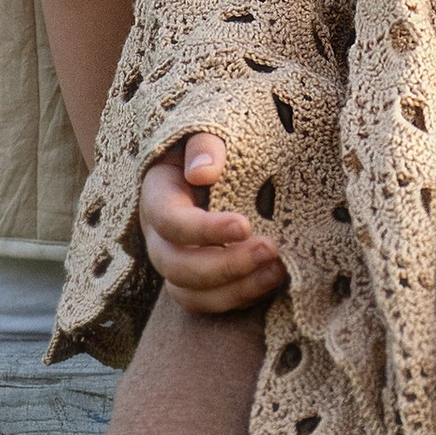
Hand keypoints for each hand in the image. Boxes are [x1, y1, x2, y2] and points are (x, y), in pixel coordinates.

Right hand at [139, 133, 286, 315]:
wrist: (224, 165)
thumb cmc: (217, 146)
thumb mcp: (208, 131)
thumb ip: (205, 145)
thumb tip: (204, 172)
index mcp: (158, 196)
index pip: (168, 221)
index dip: (203, 229)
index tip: (245, 224)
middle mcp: (160, 236)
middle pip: (175, 266)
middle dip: (224, 265)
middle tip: (270, 250)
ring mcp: (176, 262)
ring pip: (190, 293)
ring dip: (235, 288)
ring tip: (277, 270)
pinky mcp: (198, 281)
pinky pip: (209, 303)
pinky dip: (239, 298)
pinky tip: (272, 279)